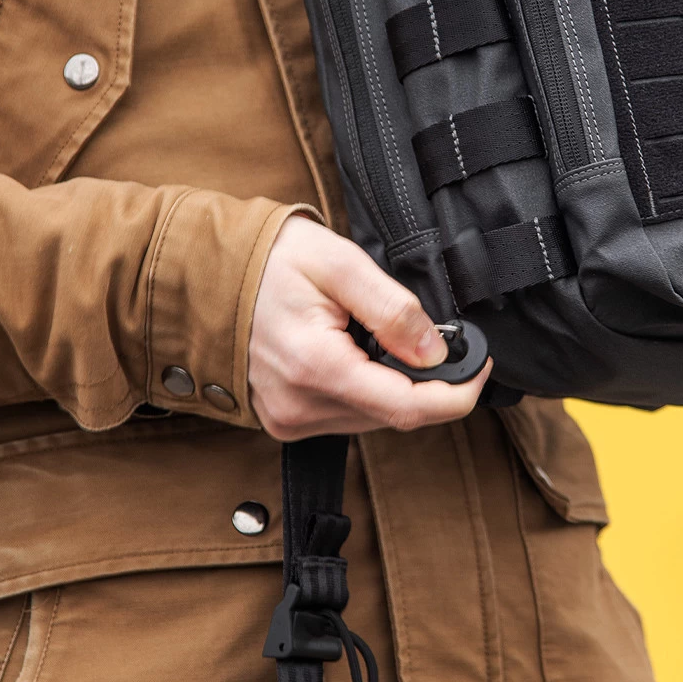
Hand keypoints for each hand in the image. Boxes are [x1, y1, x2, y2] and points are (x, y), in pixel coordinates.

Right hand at [248, 215, 490, 439]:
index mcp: (316, 368)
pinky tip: (345, 349)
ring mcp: (288, 419)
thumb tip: (436, 352)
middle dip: (422, 379)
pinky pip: (344, 415)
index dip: (456, 393)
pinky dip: (361, 387)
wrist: (203, 274)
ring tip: (366, 331)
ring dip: (389, 382)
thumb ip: (393, 309)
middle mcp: (300, 406)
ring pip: (372, 417)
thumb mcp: (340, 264)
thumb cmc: (269, 261)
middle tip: (423, 332)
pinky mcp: (283, 420)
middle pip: (393, 414)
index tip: (479, 365)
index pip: (408, 408)